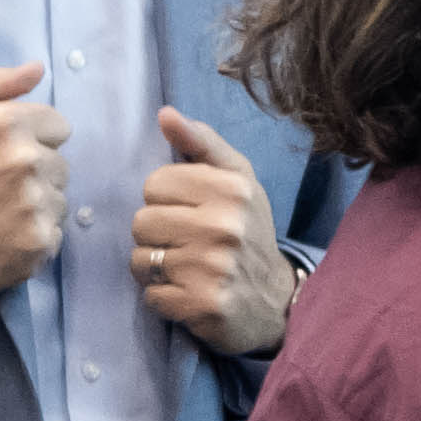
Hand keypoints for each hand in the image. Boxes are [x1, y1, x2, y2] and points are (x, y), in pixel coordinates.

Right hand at [0, 63, 67, 303]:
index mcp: (6, 123)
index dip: (33, 136)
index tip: (4, 151)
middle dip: (35, 169)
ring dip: (37, 202)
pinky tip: (4, 232)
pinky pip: (56, 230)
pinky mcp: (41, 240)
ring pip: (60, 196)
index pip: (58, 124)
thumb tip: (37, 68)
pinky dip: (35, 232)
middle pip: (60, 162)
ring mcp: (36, 203)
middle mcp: (27, 160)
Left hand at [133, 109, 293, 357]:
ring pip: (141, 260)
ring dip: (157, 269)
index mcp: (231, 190)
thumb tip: (165, 114)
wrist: (279, 300)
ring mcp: (214, 268)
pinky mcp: (204, 305)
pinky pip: (151, 296)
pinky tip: (190, 294)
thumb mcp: (236, 180)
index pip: (154, 185)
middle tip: (189, 247)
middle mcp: (225, 227)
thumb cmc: (247, 232)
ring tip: (188, 270)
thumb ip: (200, 143)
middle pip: (141, 223)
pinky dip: (165, 299)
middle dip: (158, 237)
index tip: (192, 214)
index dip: (166, 201)